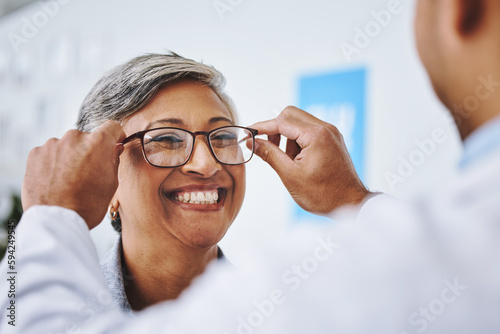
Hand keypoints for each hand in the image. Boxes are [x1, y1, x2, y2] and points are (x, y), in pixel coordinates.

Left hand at [21, 121, 125, 228]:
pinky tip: (55, 180)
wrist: (56, 220)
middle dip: (89, 151)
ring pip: (67, 146)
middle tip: (88, 171)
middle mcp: (74, 138)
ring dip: (70, 156)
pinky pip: (49, 153)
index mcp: (97, 143)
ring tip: (69, 179)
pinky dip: (53, 163)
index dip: (115, 135)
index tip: (114, 144)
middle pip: (86, 138)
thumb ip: (113, 160)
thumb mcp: (111, 184)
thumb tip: (114, 148)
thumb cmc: (88, 205)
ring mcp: (53, 144)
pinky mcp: (36, 153)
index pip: (112, 127)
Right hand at [250, 106, 370, 213]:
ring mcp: (331, 133)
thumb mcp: (290, 175)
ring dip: (287, 137)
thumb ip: (269, 154)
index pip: (281, 121)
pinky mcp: (332, 140)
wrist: (350, 204)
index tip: (248, 134)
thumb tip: (252, 142)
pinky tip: (297, 160)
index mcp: (316, 135)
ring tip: (288, 161)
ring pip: (299, 122)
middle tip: (267, 148)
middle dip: (275, 129)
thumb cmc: (324, 194)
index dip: (262, 127)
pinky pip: (309, 131)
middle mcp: (326, 128)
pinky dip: (298, 141)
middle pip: (290, 115)